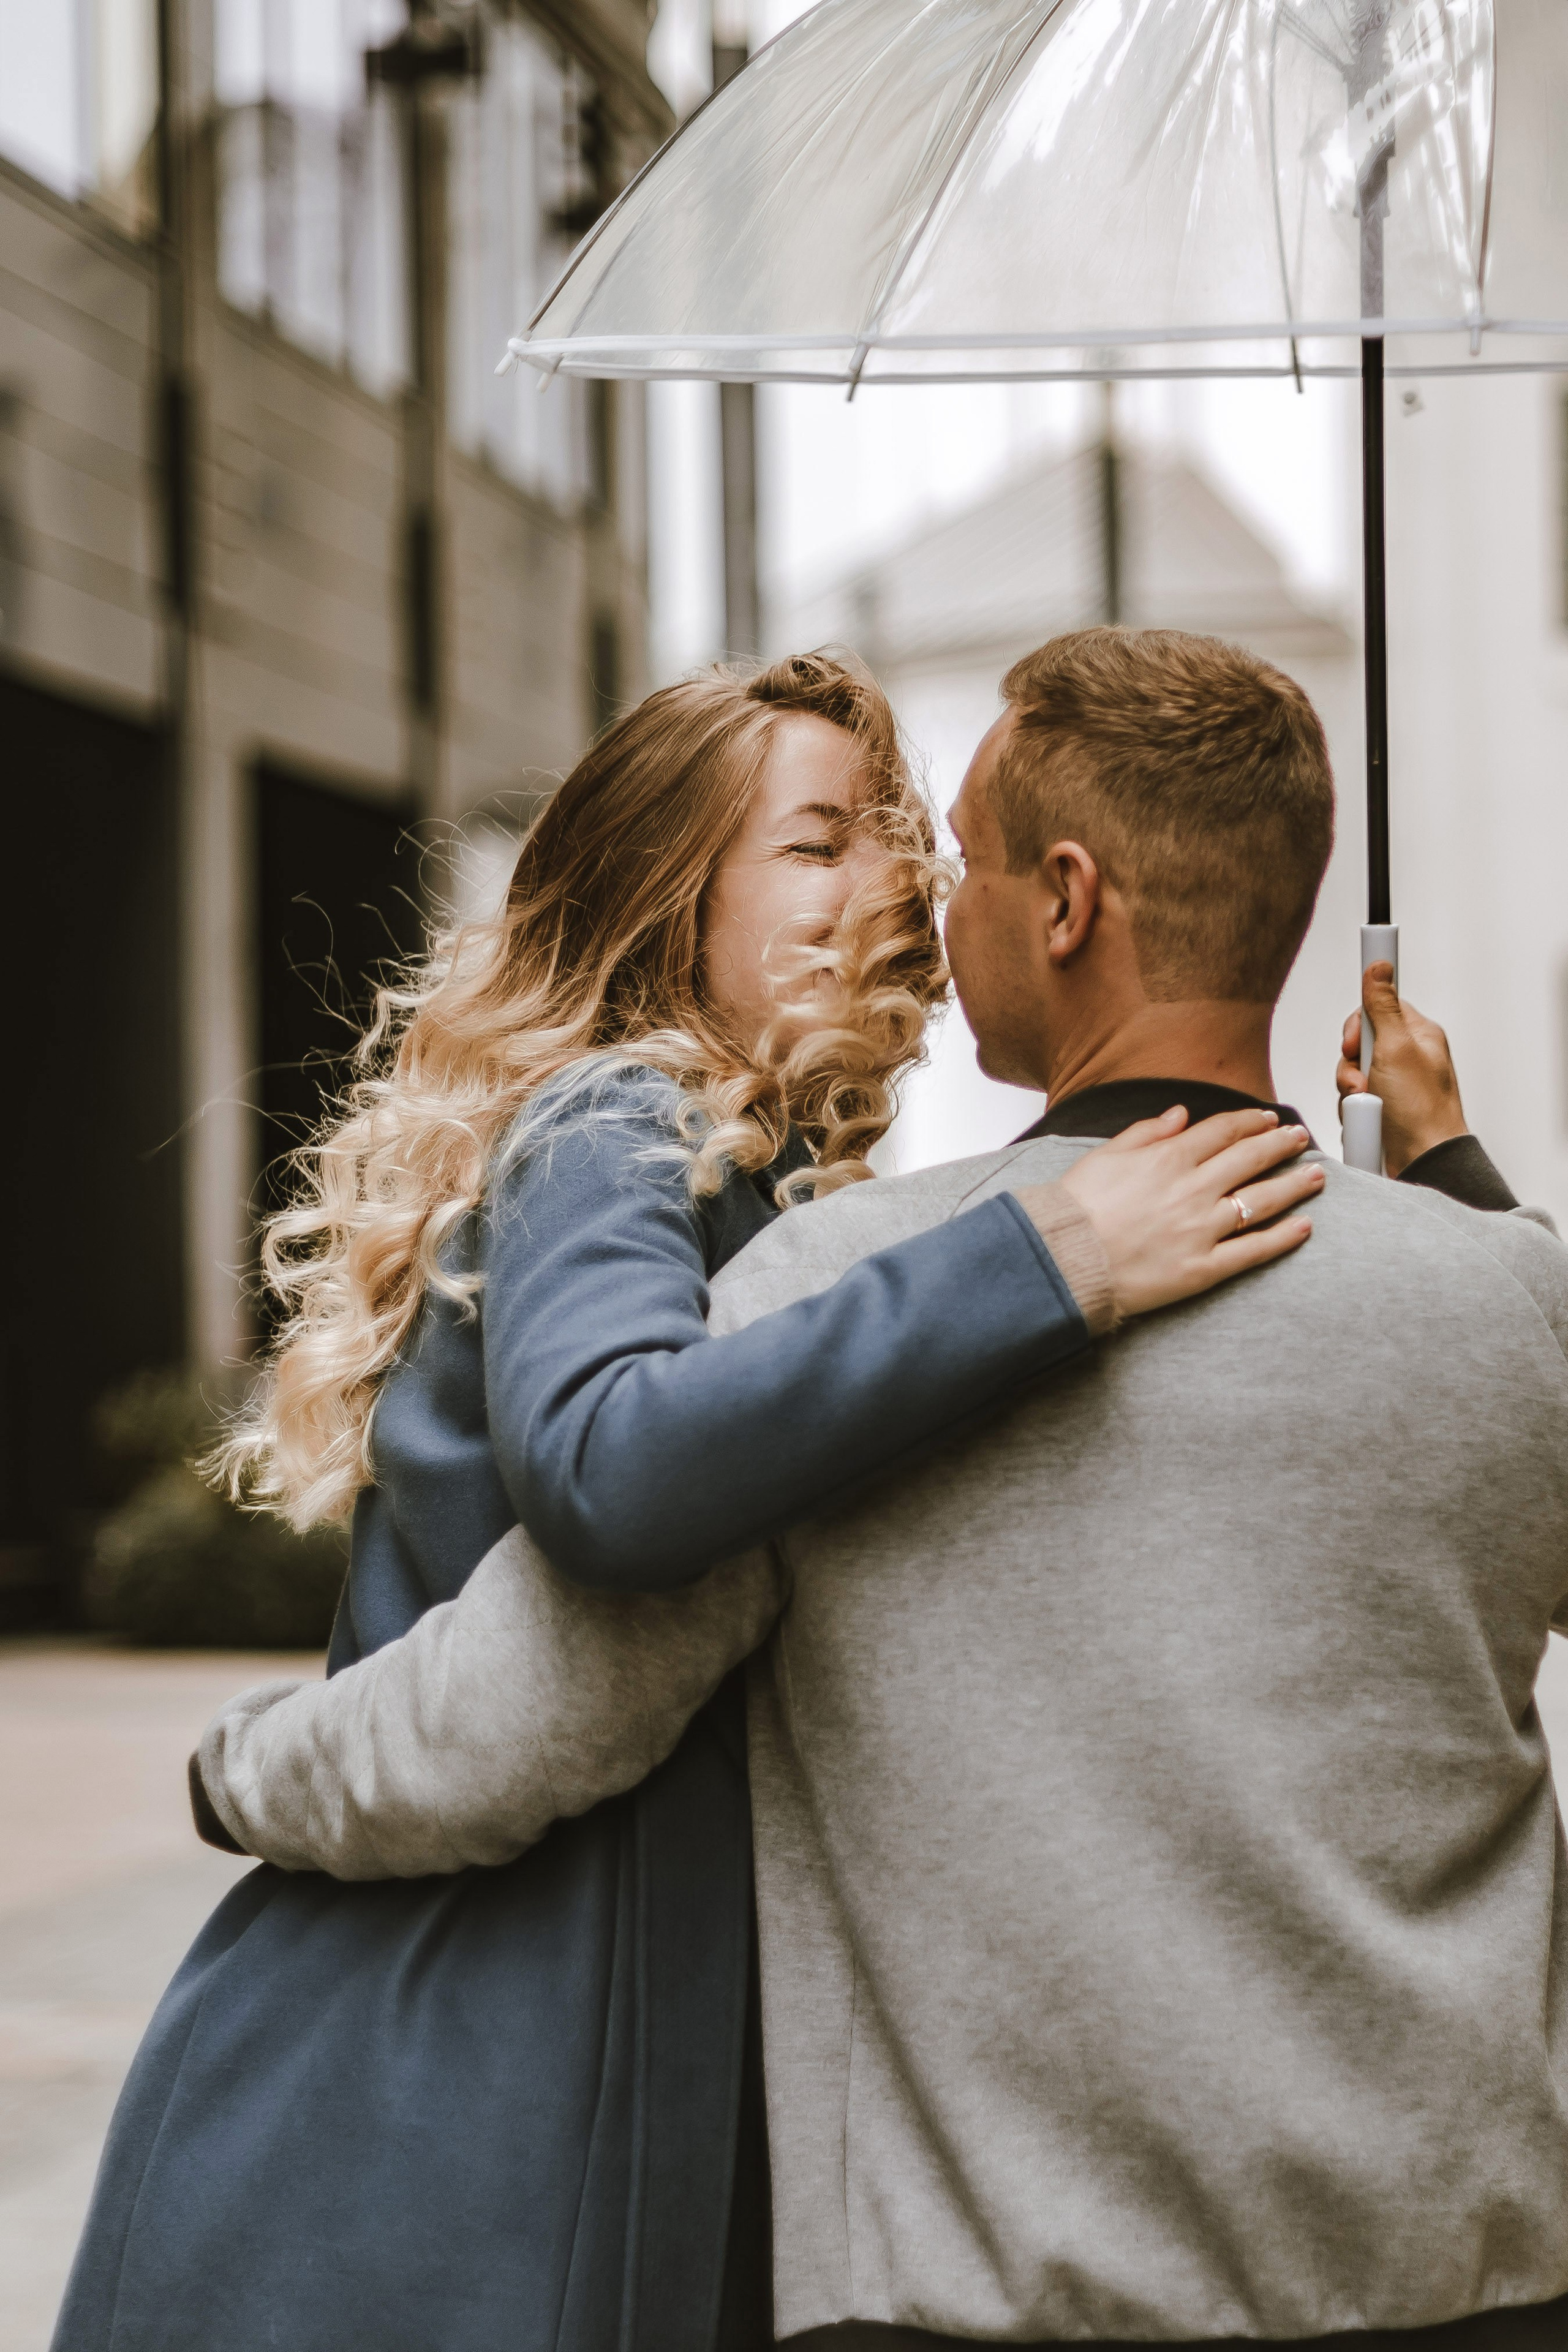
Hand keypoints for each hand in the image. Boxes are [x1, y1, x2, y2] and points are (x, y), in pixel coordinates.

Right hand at [1017, 1105, 1321, 1321]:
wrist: (1062, 1260)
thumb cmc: (1076, 1209)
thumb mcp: (1105, 1155)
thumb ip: (1147, 1131)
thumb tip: (1181, 1114)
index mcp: (1168, 1158)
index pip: (1223, 1131)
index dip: (1250, 1122)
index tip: (1266, 1119)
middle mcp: (1192, 1189)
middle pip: (1250, 1159)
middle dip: (1280, 1145)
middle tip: (1299, 1139)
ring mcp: (1201, 1229)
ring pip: (1262, 1201)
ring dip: (1294, 1185)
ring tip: (1316, 1176)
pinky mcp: (1203, 1268)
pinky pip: (1253, 1250)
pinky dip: (1283, 1238)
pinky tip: (1304, 1227)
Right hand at [1336, 964, 1466, 1177]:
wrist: (1423, 1163)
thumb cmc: (1420, 1110)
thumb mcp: (1397, 1048)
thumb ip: (1382, 1006)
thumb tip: (1379, 964)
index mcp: (1417, 1035)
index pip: (1375, 1009)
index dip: (1358, 1026)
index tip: (1355, 1041)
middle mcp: (1405, 1057)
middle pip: (1356, 1044)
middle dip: (1350, 1065)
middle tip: (1364, 1080)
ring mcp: (1392, 1084)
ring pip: (1349, 1073)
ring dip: (1350, 1091)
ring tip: (1369, 1106)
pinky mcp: (1380, 1108)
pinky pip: (1351, 1100)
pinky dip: (1354, 1110)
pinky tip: (1368, 1120)